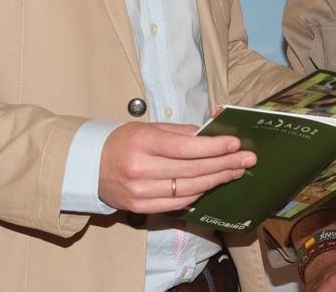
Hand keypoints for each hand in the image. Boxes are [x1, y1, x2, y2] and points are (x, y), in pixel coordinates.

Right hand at [97, 122, 254, 212]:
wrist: (89, 166)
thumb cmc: (123, 142)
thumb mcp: (149, 128)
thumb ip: (181, 132)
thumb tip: (214, 132)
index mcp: (142, 142)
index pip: (185, 148)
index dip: (213, 147)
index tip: (235, 145)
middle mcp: (141, 169)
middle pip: (192, 170)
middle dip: (224, 164)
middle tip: (247, 160)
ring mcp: (140, 192)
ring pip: (189, 189)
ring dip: (216, 180)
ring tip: (235, 171)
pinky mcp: (140, 208)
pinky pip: (178, 203)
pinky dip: (198, 194)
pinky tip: (213, 184)